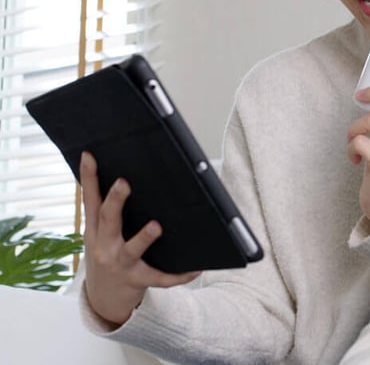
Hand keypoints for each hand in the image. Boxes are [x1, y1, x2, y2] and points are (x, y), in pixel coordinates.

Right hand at [80, 152, 199, 325]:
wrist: (104, 300)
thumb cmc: (107, 256)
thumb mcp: (97, 235)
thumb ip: (104, 212)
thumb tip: (117, 176)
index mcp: (95, 231)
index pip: (90, 200)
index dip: (88, 178)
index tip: (89, 156)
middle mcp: (104, 246)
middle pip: (108, 220)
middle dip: (115, 201)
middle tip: (124, 183)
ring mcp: (121, 264)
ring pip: (132, 249)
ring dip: (144, 238)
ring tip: (156, 226)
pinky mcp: (138, 280)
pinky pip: (160, 278)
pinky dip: (178, 275)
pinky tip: (195, 268)